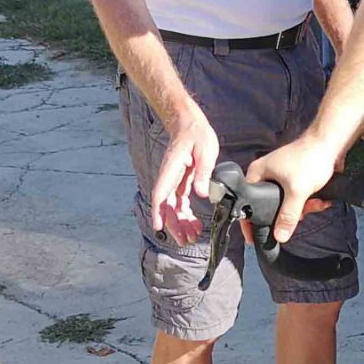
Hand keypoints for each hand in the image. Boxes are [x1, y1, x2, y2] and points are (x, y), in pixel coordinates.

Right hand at [151, 106, 218, 242]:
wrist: (189, 123)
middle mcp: (168, 177)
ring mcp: (173, 181)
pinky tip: (194, 224)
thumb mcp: (205, 150)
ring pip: (172, 207)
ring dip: (180, 223)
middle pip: (165, 205)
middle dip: (173, 225)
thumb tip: (202, 193)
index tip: (159, 226)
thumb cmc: (196, 134)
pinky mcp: (180, 182)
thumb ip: (203, 172)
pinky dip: (185, 214)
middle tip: (185, 240)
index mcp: (171, 169)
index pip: (160, 193)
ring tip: (192, 237)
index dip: (158, 211)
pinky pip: (179, 202)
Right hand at [248, 131, 340, 244]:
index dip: (251, 222)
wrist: (331, 144)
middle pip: (270, 206)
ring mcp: (282, 177)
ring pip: (287, 204)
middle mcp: (267, 175)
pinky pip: (299, 198)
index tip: (254, 238)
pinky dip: (310, 201)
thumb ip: (288, 216)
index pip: (248, 203)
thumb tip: (279, 236)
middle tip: (299, 215)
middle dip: (288, 214)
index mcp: (257, 174)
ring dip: (303, 208)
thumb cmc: (309, 158)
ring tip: (314, 204)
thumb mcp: (297, 191)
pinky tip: (320, 200)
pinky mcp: (296, 179)